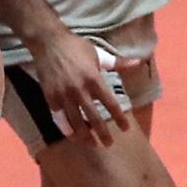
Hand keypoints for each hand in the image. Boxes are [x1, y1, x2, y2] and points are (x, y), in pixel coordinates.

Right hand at [27, 28, 139, 145]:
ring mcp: (64, 96)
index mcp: (94, 79)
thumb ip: (118, 62)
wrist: (48, 42)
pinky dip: (67, 130)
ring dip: (85, 136)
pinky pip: (60, 120)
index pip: (110, 104)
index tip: (126, 128)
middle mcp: (80, 90)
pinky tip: (73, 136)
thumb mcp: (98, 53)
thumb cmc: (76, 47)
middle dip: (103, 133)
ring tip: (92, 143)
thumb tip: (138, 62)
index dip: (119, 118)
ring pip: (76, 123)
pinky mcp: (51, 99)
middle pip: (94, 118)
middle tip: (109, 143)